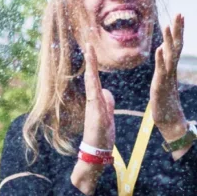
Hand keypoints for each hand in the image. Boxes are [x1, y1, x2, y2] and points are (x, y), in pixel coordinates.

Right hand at [72, 46, 115, 195]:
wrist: (95, 152)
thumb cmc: (101, 136)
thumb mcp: (108, 116)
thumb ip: (107, 103)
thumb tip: (106, 92)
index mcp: (96, 101)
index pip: (95, 79)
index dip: (93, 65)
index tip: (92, 50)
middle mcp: (93, 101)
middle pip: (91, 77)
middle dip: (90, 60)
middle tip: (88, 43)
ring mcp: (93, 107)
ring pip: (92, 83)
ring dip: (91, 67)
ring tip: (90, 51)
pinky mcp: (96, 113)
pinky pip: (95, 95)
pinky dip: (94, 84)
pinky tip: (93, 74)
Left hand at [150, 13, 187, 140]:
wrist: (170, 121)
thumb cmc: (166, 102)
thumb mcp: (164, 80)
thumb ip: (164, 66)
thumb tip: (163, 52)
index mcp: (172, 68)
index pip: (176, 45)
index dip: (178, 30)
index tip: (180, 15)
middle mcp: (171, 70)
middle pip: (176, 46)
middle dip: (177, 29)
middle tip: (179, 13)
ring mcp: (167, 78)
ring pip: (169, 56)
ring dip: (168, 41)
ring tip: (167, 26)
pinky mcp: (161, 87)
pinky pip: (161, 71)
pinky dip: (160, 60)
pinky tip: (159, 49)